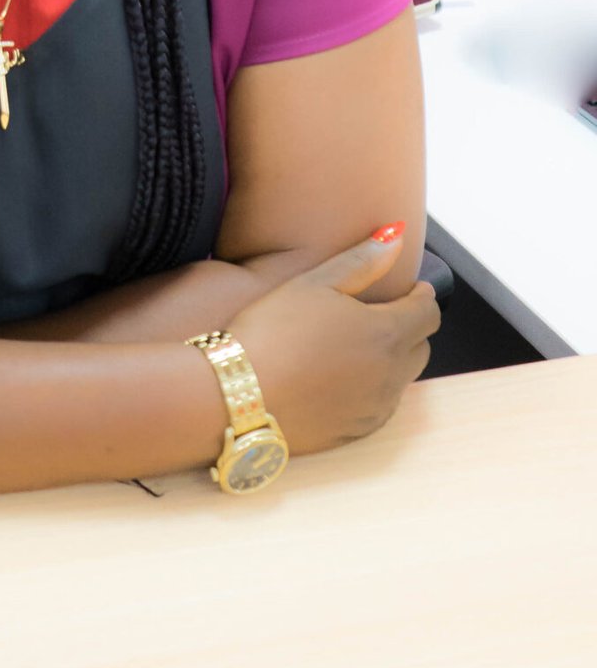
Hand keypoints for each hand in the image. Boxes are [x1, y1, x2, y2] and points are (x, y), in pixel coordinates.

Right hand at [233, 227, 440, 456]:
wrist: (238, 394)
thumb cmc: (273, 331)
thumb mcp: (313, 283)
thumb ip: (362, 260)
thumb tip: (396, 236)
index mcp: (386, 334)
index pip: (428, 313)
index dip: (421, 296)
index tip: (410, 288)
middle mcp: (391, 375)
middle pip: (421, 347)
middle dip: (409, 327)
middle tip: (378, 313)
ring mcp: (376, 408)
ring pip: (402, 379)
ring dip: (390, 359)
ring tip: (351, 344)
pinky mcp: (357, 431)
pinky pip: (380, 406)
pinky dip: (371, 388)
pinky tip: (336, 376)